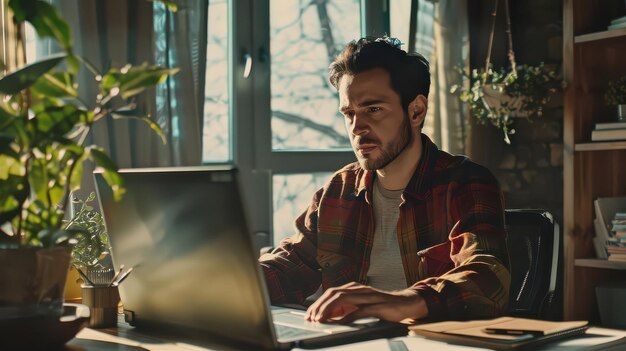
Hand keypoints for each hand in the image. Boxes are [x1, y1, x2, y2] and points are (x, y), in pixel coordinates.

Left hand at [304, 282, 427, 323]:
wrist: (404, 303)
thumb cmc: (381, 306)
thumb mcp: (360, 305)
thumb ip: (346, 308)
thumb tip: (329, 317)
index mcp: (353, 288)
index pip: (331, 293)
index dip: (318, 303)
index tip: (309, 314)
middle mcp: (359, 289)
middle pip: (334, 293)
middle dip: (320, 306)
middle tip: (312, 318)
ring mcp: (368, 296)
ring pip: (344, 298)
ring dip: (330, 309)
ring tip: (322, 319)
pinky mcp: (377, 305)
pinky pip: (361, 310)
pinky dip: (349, 316)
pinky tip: (341, 322)